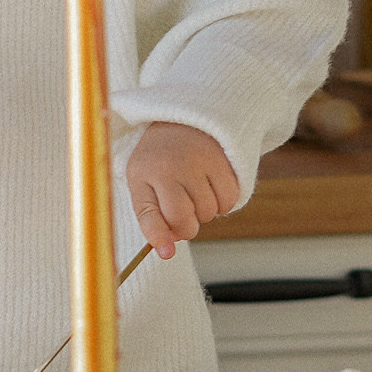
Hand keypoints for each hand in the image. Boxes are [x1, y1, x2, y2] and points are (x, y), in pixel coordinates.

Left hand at [126, 120, 241, 256]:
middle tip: (183, 208)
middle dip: (186, 226)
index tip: (166, 253)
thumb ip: (152, 216)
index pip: (148, 212)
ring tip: (195, 187)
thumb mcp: (144, 181)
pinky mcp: (222, 160)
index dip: (158, 236)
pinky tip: (212, 186)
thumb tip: (168, 250)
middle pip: (184, 221)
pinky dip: (223, 203)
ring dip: (205, 211)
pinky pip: (229, 202)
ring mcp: (197, 163)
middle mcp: (169, 167)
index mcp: (142, 173)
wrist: (184, 118)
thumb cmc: (160, 159)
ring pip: (209, 214)